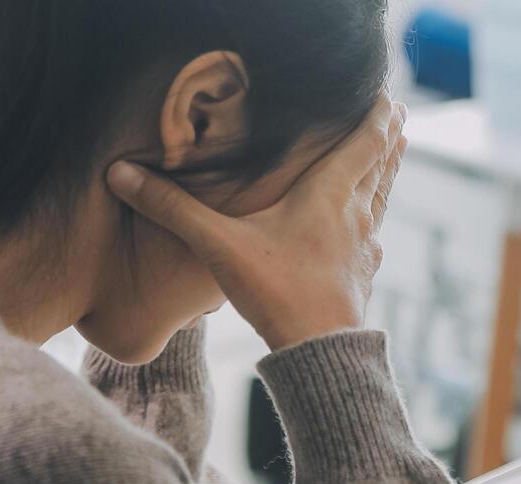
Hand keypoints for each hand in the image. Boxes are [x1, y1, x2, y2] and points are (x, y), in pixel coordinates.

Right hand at [107, 98, 407, 350]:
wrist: (318, 353)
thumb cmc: (276, 292)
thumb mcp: (218, 246)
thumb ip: (172, 208)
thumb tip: (120, 173)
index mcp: (329, 194)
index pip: (365, 141)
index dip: (378, 114)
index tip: (388, 92)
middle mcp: (355, 215)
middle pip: (380, 166)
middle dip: (388, 137)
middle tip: (400, 114)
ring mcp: (364, 248)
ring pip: (381, 199)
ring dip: (387, 173)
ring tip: (396, 152)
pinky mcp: (363, 276)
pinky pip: (372, 236)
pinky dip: (373, 218)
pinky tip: (369, 229)